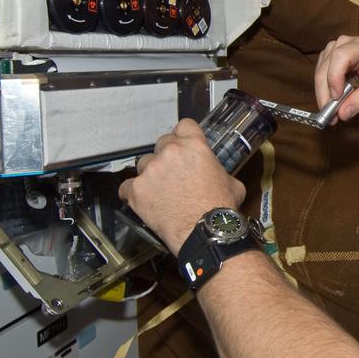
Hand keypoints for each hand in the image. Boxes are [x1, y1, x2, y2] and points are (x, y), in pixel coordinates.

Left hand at [118, 119, 244, 254]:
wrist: (205, 232)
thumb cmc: (221, 208)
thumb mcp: (231, 182)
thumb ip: (218, 170)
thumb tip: (215, 174)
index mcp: (194, 146)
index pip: (184, 125)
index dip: (185, 136)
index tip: (185, 147)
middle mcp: (169, 152)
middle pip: (162, 143)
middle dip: (167, 156)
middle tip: (174, 174)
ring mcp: (150, 171)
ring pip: (144, 164)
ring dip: (151, 175)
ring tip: (160, 192)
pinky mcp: (136, 190)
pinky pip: (127, 187)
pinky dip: (134, 194)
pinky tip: (144, 202)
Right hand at [313, 35, 358, 122]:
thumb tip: (342, 114)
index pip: (340, 56)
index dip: (334, 77)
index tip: (337, 98)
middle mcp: (346, 43)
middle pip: (326, 65)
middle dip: (325, 92)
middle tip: (330, 115)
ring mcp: (336, 48)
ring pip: (320, 71)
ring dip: (322, 93)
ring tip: (331, 113)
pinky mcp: (330, 57)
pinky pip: (321, 74)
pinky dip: (323, 90)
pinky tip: (331, 103)